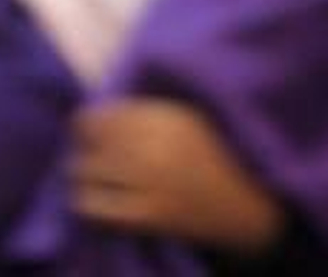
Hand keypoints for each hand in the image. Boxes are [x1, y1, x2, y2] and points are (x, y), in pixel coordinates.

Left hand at [70, 98, 285, 255]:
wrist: (243, 204)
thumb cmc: (214, 156)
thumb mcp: (189, 118)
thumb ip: (148, 112)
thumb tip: (96, 111)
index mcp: (169, 118)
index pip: (103, 115)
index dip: (88, 122)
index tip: (88, 130)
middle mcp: (156, 146)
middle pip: (92, 142)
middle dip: (86, 148)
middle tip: (90, 154)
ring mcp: (151, 183)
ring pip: (87, 172)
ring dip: (84, 174)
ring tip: (92, 177)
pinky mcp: (147, 216)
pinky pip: (94, 207)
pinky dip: (89, 202)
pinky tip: (98, 200)